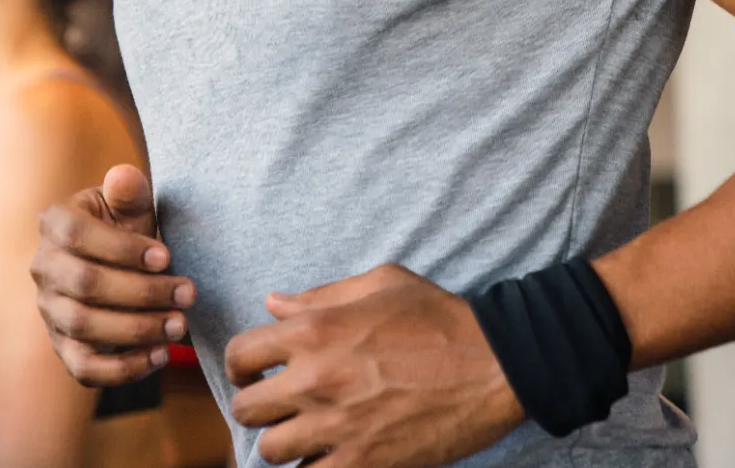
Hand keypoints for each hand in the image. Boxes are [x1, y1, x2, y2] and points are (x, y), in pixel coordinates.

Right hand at [30, 164, 197, 386]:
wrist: (117, 264)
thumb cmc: (126, 229)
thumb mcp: (131, 206)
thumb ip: (130, 192)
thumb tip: (124, 175)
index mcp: (55, 223)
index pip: (77, 234)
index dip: (122, 248)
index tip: (167, 256)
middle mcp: (44, 267)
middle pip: (84, 285)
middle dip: (142, 292)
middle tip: (188, 293)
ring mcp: (49, 309)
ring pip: (84, 327)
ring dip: (137, 329)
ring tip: (180, 324)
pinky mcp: (62, 346)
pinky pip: (83, 368)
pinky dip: (122, 368)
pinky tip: (160, 355)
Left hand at [226, 264, 522, 467]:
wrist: (494, 365)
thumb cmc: (438, 317)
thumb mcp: (380, 284)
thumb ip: (320, 295)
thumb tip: (274, 303)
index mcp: (314, 330)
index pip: (240, 356)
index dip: (241, 367)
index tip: (255, 374)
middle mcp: (316, 379)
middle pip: (246, 409)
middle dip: (257, 407)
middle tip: (279, 407)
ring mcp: (337, 425)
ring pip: (271, 451)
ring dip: (283, 444)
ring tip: (304, 435)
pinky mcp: (365, 462)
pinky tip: (328, 457)